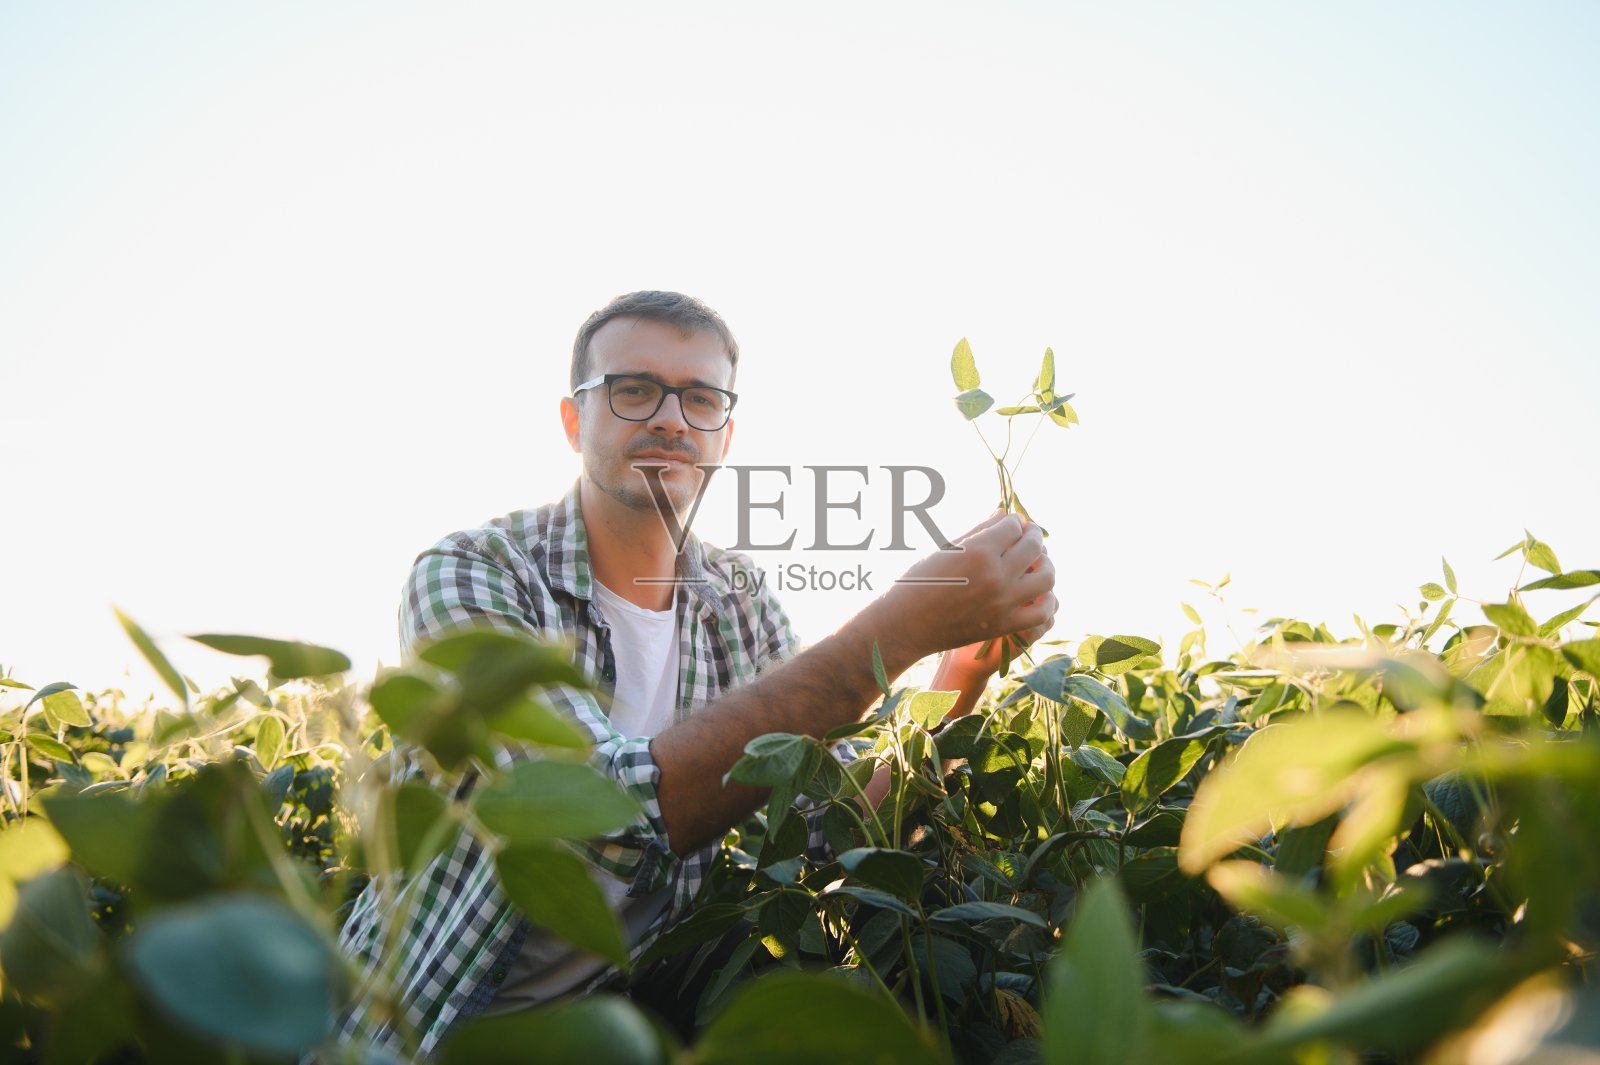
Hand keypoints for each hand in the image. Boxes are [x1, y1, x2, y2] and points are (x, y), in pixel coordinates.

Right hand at [873, 511, 1057, 663]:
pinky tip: (1039, 592)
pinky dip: (1047, 601)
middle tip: (1029, 535)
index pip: (1013, 526)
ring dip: (1046, 564)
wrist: (907, 624)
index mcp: (978, 551)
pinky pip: (1041, 613)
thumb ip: (980, 530)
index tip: (1012, 524)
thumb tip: (1004, 515)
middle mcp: (995, 575)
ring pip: (1046, 577)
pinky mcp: (1004, 625)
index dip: (1014, 522)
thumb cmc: (920, 581)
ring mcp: (1003, 602)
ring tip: (1038, 562)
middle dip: (1034, 536)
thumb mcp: (947, 548)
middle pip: (1034, 547)